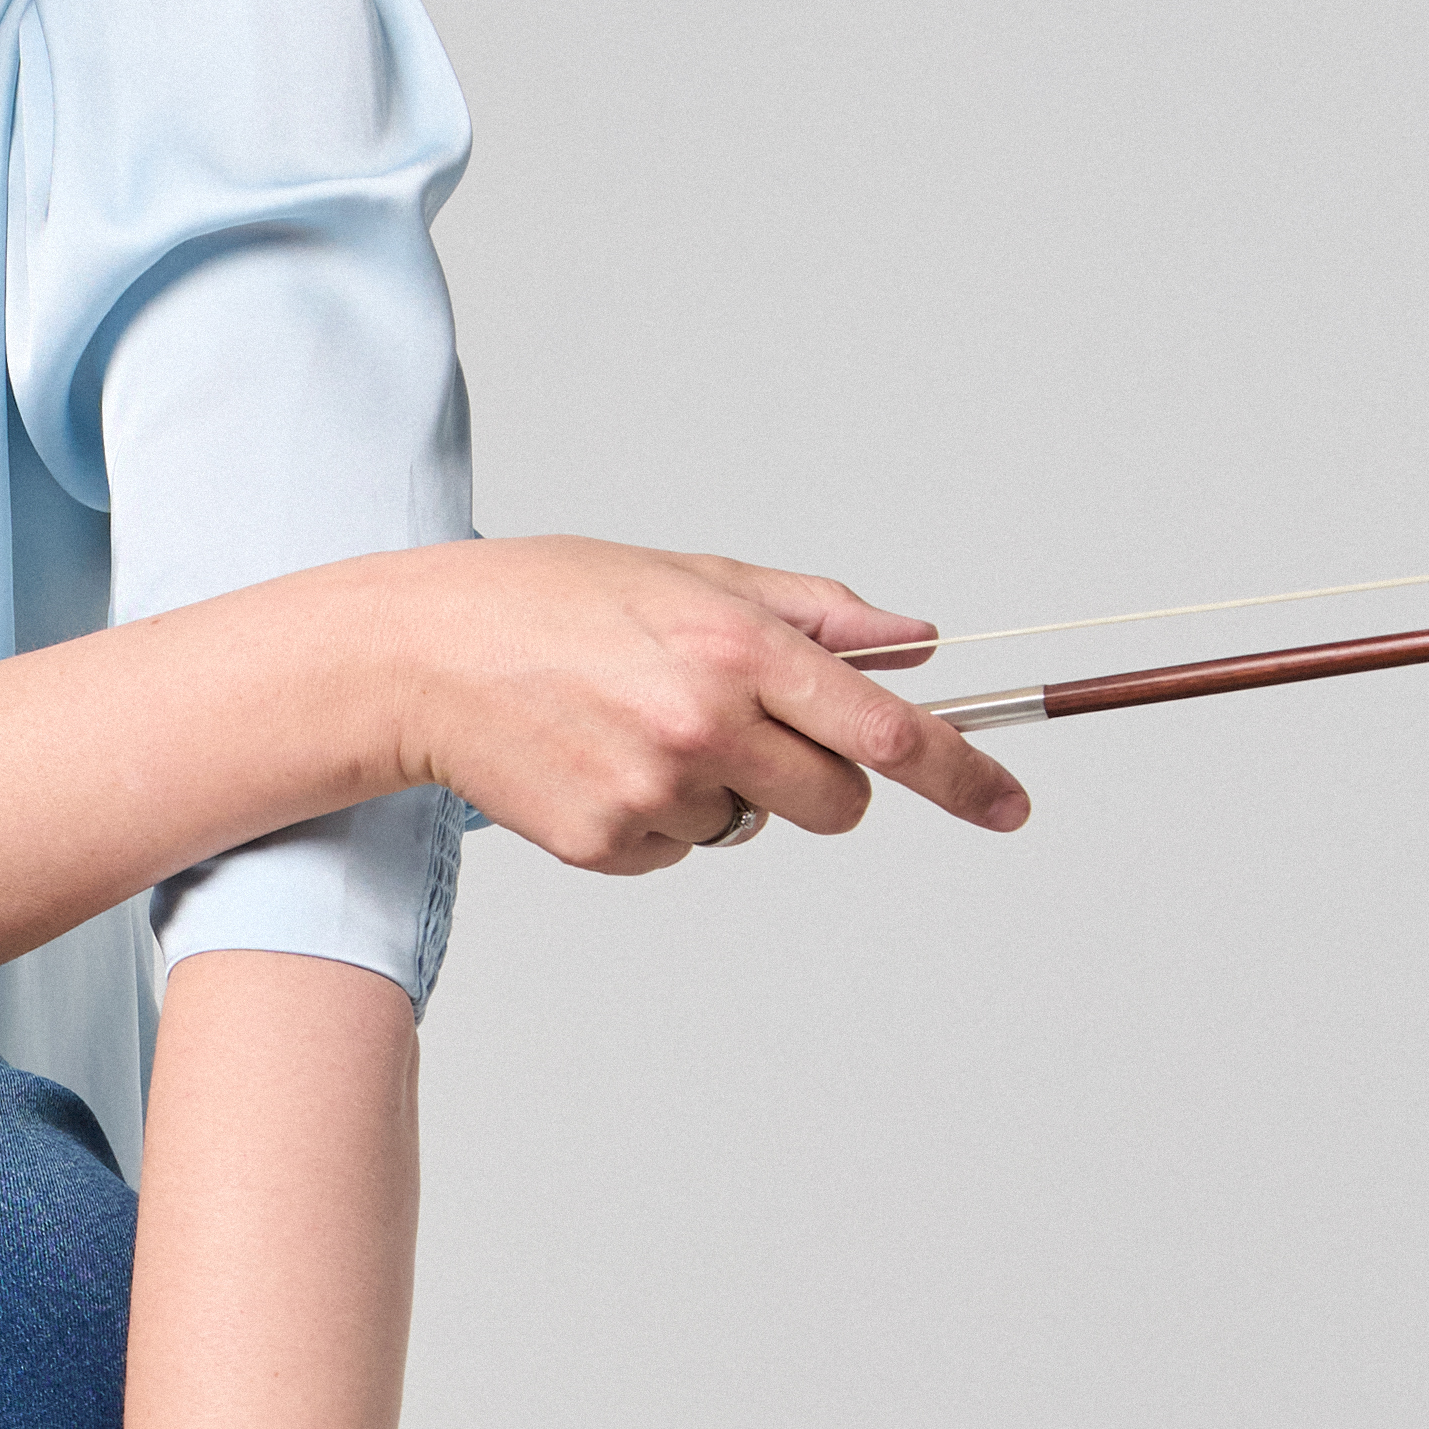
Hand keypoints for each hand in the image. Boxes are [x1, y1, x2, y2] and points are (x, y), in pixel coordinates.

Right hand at [396, 539, 1027, 868]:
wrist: (419, 657)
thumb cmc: (552, 601)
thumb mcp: (693, 575)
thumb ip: (813, 613)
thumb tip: (915, 641)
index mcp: (740, 649)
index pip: (887, 732)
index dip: (964, 775)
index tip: (1009, 806)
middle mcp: (707, 726)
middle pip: (837, 805)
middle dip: (820, 784)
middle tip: (750, 737)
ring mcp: (655, 793)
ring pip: (748, 828)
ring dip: (718, 792)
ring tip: (633, 729)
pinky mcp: (605, 844)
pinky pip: (676, 852)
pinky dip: (652, 820)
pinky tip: (595, 762)